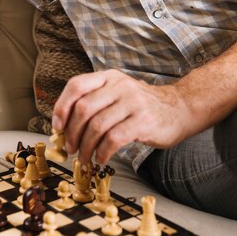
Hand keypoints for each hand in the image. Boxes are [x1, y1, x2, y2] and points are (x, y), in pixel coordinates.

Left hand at [52, 69, 193, 164]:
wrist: (179, 108)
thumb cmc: (141, 106)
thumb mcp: (117, 94)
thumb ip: (94, 103)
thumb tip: (63, 127)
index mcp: (108, 77)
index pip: (76, 86)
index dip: (61, 107)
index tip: (57, 127)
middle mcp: (119, 85)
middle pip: (83, 109)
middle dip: (72, 133)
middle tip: (70, 148)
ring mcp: (132, 102)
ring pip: (97, 126)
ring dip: (85, 147)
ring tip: (84, 157)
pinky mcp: (143, 121)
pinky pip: (114, 139)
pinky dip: (103, 152)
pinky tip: (101, 158)